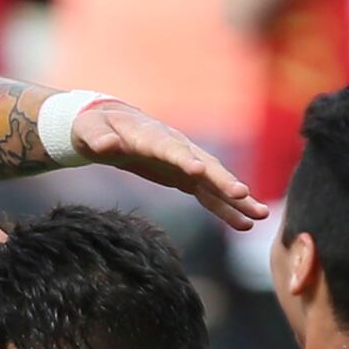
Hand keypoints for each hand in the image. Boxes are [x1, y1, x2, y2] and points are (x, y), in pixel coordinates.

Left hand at [62, 97, 264, 228]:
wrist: (109, 125)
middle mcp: (176, 147)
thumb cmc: (95, 128)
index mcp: (151, 136)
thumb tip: (104, 144)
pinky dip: (226, 209)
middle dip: (222, 180)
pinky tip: (245, 223)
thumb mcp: (89, 131)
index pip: (170, 148)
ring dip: (236, 199)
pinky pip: (209, 195)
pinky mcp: (186, 177)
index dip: (184, 158)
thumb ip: (97, 137)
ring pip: (214, 181)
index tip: (199, 170)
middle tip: (242, 194)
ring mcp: (185, 162)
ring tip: (259, 215)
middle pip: (204, 164)